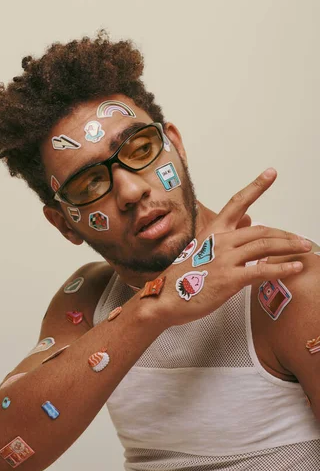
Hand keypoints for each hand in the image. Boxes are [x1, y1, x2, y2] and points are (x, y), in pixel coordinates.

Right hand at [156, 169, 310, 326]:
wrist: (166, 298)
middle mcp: (221, 241)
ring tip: (305, 250)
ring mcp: (225, 259)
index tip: (271, 172)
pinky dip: (282, 268)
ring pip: (265, 246)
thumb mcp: (202, 250)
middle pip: (262, 230)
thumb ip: (227, 235)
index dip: (256, 186)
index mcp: (213, 231)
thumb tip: (250, 220)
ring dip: (289, 247)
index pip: (237, 202)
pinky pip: (262, 270)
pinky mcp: (230, 279)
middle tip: (302, 240)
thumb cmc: (183, 277)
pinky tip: (295, 268)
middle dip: (286, 235)